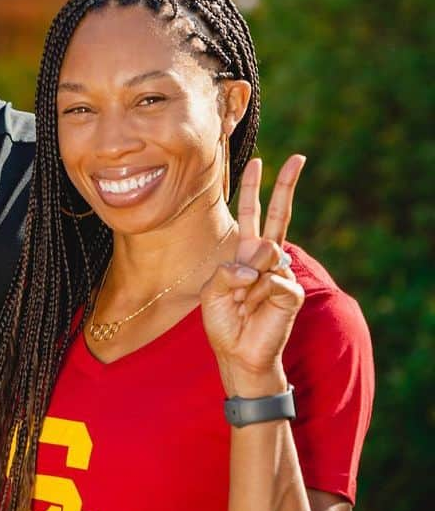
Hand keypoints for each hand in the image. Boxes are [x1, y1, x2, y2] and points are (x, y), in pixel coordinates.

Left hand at [201, 155, 306, 393]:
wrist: (238, 353)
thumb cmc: (225, 323)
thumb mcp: (212, 292)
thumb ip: (227, 273)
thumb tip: (255, 266)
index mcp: (245, 253)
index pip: (252, 215)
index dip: (254, 190)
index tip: (260, 162)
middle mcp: (265, 259)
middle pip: (278, 215)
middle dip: (286, 186)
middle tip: (298, 158)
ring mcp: (281, 273)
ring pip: (264, 255)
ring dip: (246, 282)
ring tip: (244, 302)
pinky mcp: (292, 291)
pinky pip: (271, 281)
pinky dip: (258, 296)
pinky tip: (258, 309)